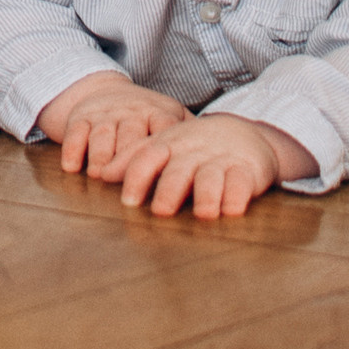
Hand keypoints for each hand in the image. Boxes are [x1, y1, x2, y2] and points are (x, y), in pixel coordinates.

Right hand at [36, 67, 191, 180]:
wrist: (104, 92)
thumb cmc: (146, 117)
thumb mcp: (171, 118)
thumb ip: (193, 138)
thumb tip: (223, 168)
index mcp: (160, 112)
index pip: (165, 129)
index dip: (167, 152)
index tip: (171, 175)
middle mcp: (132, 111)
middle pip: (131, 133)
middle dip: (128, 158)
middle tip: (129, 187)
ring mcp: (105, 113)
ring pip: (103, 133)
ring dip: (100, 155)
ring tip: (99, 177)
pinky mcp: (81, 116)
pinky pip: (75, 131)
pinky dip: (72, 149)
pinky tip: (72, 168)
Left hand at [109, 111, 318, 219]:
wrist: (244, 134)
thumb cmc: (194, 147)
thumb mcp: (165, 147)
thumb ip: (135, 159)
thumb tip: (101, 174)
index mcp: (170, 144)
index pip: (148, 156)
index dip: (137, 176)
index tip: (128, 201)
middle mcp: (194, 151)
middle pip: (179, 170)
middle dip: (170, 190)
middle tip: (161, 211)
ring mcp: (221, 160)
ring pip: (211, 176)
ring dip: (206, 195)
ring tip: (202, 214)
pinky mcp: (247, 170)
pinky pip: (241, 182)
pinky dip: (236, 196)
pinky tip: (231, 210)